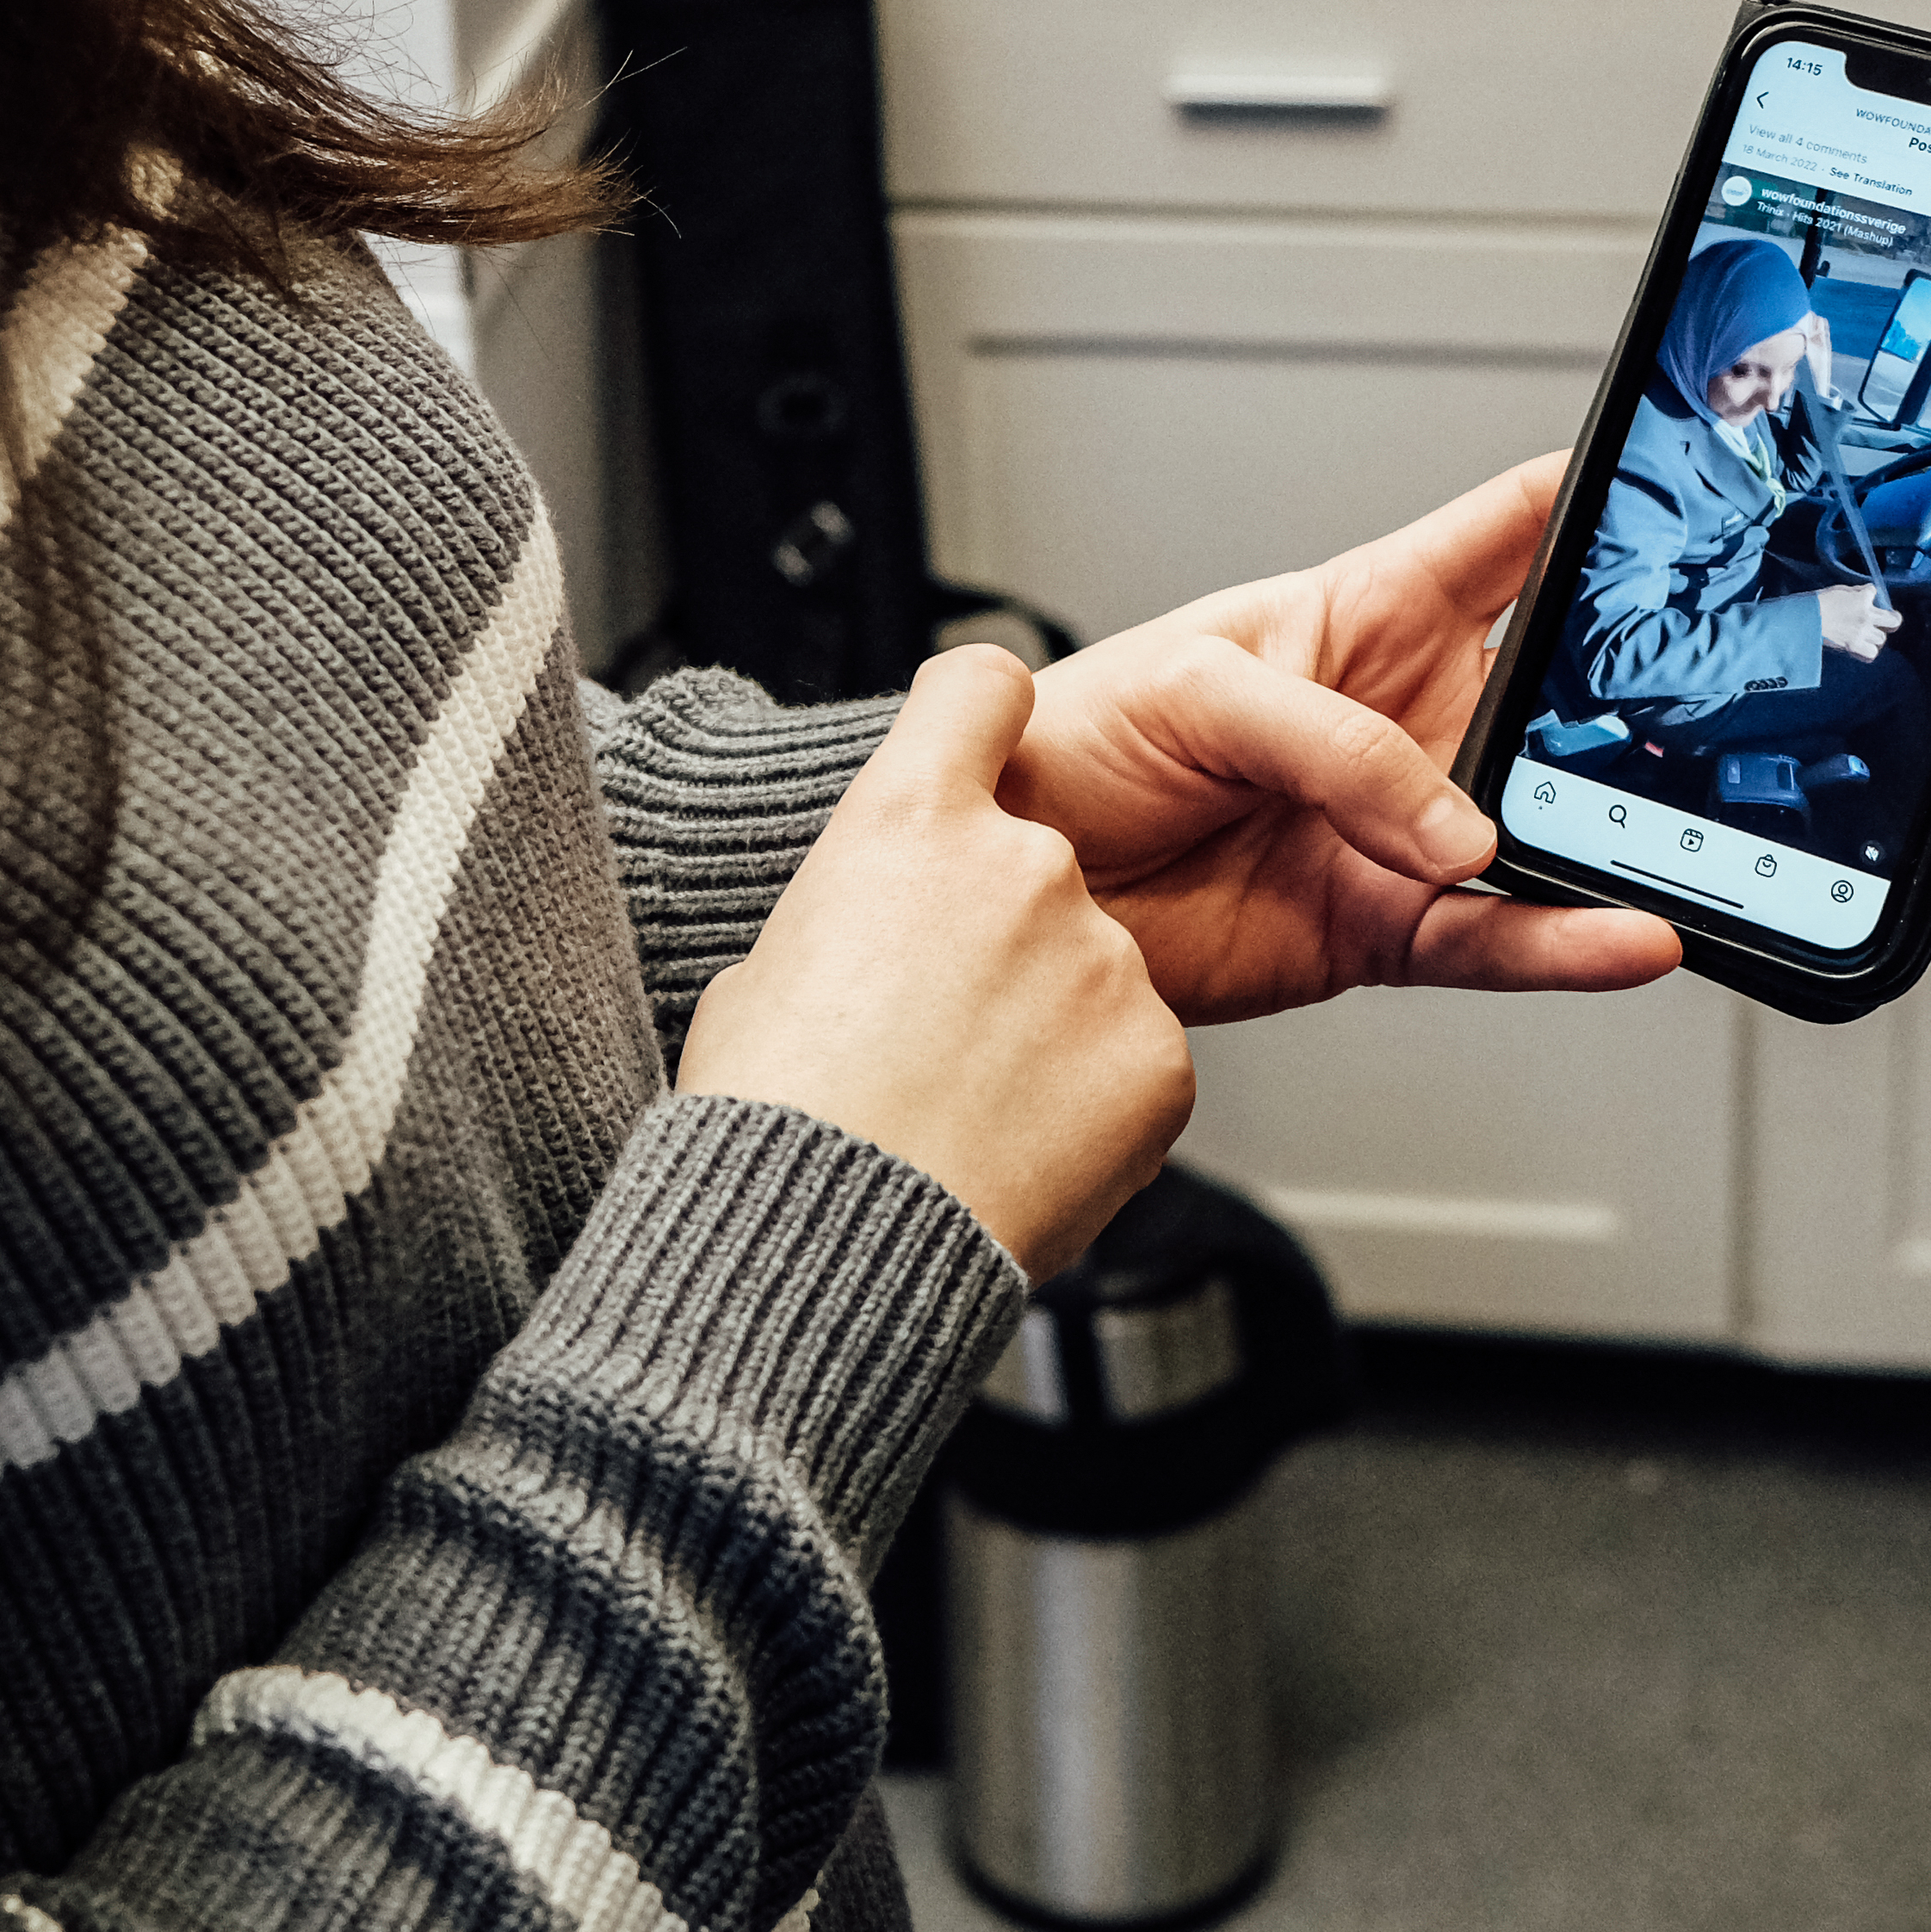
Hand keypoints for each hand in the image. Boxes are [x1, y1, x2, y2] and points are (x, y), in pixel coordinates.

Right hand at [677, 646, 1191, 1280]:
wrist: (828, 1241)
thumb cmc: (776, 1114)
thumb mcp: (768, 969)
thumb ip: (854, 914)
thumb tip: (875, 937)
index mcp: (908, 823)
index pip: (980, 690)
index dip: (983, 714)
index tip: (984, 742)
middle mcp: (1025, 866)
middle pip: (1037, 867)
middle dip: (1005, 940)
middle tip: (940, 1036)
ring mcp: (1106, 959)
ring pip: (1091, 974)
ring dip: (1050, 1030)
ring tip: (969, 1114)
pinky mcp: (1162, 1055)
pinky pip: (1138, 1062)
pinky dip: (1094, 1105)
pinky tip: (1019, 1152)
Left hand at [990, 456, 1685, 1019]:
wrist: (1017, 883)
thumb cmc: (1077, 742)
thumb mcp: (1195, 687)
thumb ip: (1331, 740)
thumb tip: (1450, 824)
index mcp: (1364, 615)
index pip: (1505, 536)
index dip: (1593, 499)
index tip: (1683, 483)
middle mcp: (1403, 720)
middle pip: (1556, 696)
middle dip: (1635, 698)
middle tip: (1706, 709)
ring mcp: (1402, 827)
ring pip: (1541, 830)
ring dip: (1611, 843)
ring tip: (1675, 857)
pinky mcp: (1385, 927)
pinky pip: (1494, 939)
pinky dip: (1560, 946)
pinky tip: (1617, 940)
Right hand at [1816, 584, 1900, 660]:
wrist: (1804, 618)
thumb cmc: (1816, 602)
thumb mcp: (1838, 590)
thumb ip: (1854, 593)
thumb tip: (1864, 594)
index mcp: (1861, 598)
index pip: (1873, 592)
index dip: (1868, 594)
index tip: (1863, 596)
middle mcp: (1866, 615)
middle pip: (1893, 620)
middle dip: (1890, 620)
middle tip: (1884, 621)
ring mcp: (1861, 631)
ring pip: (1881, 638)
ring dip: (1874, 636)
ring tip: (1864, 635)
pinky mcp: (1853, 645)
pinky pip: (1871, 653)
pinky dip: (1867, 651)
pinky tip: (1861, 647)